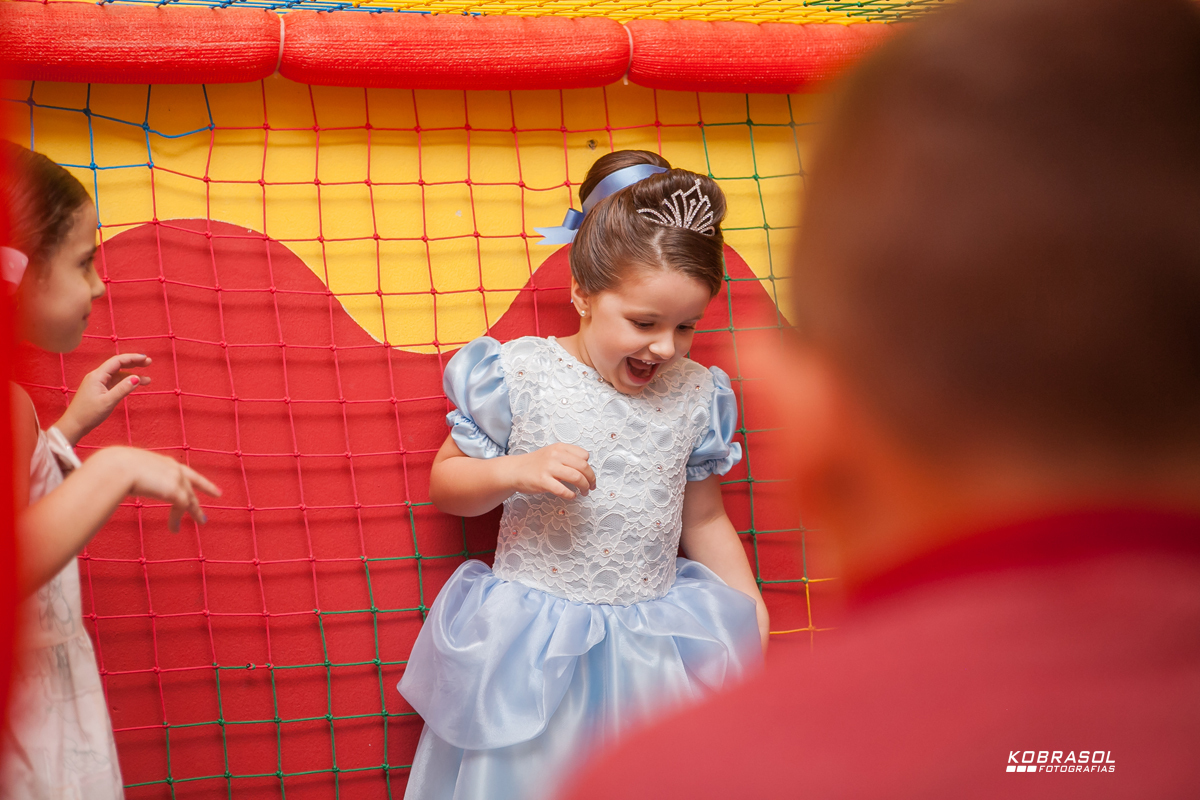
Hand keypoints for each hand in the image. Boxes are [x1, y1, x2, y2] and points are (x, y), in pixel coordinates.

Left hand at [55, 354, 151, 445]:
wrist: (73, 425)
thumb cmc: (88, 414)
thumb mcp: (108, 402)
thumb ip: (123, 389)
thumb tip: (137, 378)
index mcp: (98, 376)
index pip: (117, 361)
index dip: (133, 358)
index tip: (146, 359)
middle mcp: (97, 376)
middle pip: (118, 365)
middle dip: (134, 363)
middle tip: (149, 363)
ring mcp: (98, 383)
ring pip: (118, 375)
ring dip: (132, 375)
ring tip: (147, 380)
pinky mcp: (99, 390)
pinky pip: (115, 382)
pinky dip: (126, 382)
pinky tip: (134, 385)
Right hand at [105, 447, 220, 531]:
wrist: (116, 467)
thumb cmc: (112, 468)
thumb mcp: (126, 470)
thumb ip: (130, 476)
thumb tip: (117, 483)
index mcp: (162, 461)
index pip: (183, 469)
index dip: (195, 475)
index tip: (206, 477)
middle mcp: (173, 468)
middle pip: (192, 483)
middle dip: (206, 489)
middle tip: (217, 494)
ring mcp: (177, 479)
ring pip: (190, 498)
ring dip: (194, 511)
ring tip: (201, 522)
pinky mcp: (177, 491)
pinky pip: (181, 508)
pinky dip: (176, 520)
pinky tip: (173, 529)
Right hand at [511, 443, 595, 499]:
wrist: (515, 470)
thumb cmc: (535, 464)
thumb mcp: (552, 453)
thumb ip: (567, 457)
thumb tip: (586, 468)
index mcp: (559, 447)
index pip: (584, 455)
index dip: (589, 466)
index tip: (588, 475)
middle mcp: (555, 455)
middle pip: (583, 467)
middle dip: (591, 479)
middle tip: (591, 486)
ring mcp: (549, 468)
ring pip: (576, 477)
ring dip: (584, 487)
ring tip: (584, 492)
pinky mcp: (543, 481)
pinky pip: (563, 490)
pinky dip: (571, 495)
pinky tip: (572, 496)